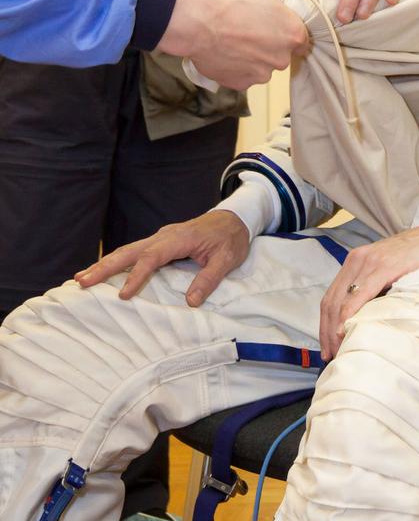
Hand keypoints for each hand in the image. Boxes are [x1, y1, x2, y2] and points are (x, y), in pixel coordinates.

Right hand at [74, 210, 250, 305]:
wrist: (235, 217)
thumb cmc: (231, 238)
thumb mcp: (227, 259)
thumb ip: (209, 279)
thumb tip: (190, 302)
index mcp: (180, 238)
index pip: (153, 257)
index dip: (137, 276)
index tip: (123, 295)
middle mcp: (165, 236)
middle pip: (130, 251)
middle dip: (105, 266)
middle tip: (82, 281)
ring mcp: (161, 238)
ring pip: (128, 250)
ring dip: (105, 263)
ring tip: (82, 277)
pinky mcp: (160, 243)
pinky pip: (135, 253)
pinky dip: (117, 262)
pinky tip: (103, 272)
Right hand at [157, 0, 308, 89]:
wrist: (196, 23)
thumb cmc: (229, 0)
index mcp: (293, 34)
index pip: (301, 37)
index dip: (287, 28)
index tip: (274, 22)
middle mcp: (281, 59)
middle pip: (281, 52)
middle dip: (270, 42)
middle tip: (251, 26)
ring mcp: (260, 75)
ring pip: (262, 65)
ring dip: (253, 55)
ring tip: (235, 38)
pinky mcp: (240, 84)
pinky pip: (243, 75)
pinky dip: (237, 66)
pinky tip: (226, 50)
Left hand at [318, 224, 418, 359]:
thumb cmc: (414, 257)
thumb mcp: (385, 271)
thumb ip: (371, 288)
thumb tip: (361, 320)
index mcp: (354, 261)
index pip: (330, 297)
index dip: (324, 324)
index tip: (327, 345)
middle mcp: (356, 260)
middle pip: (331, 301)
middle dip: (327, 331)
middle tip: (329, 355)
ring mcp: (368, 262)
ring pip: (341, 300)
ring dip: (335, 328)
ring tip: (337, 349)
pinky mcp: (383, 267)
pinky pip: (360, 294)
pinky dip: (349, 313)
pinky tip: (345, 329)